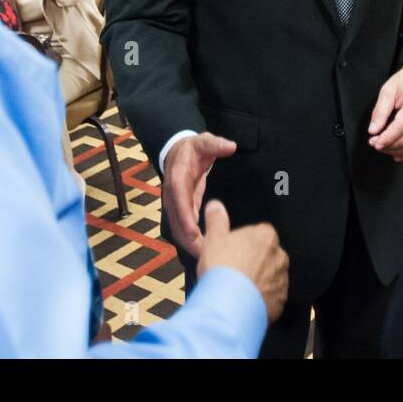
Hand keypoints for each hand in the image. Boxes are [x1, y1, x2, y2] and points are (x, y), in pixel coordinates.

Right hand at [163, 133, 236, 255]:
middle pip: (176, 220)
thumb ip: (216, 144)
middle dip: (188, 238)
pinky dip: (191, 240)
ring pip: (177, 228)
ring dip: (189, 243)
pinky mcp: (180, 210)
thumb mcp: (204, 142)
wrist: (178, 152)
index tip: (194, 233)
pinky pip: (183, 227)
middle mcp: (172, 194)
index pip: (179, 200)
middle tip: (205, 255)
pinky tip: (204, 251)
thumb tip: (230, 146)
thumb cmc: (194, 148)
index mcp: (177, 178)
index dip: (185, 217)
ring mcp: (174, 204)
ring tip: (206, 259)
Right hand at [198, 200, 287, 322]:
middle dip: (252, 262)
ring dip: (257, 280)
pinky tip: (244, 300)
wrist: (229, 305)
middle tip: (232, 271)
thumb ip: (216, 219)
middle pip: (265, 255)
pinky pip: (271, 297)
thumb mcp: (213, 238)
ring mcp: (281, 280)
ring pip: (269, 276)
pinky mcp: (280, 301)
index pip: (258, 234)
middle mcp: (279, 256)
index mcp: (266, 236)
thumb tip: (216, 206)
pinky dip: (260, 298)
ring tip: (237, 288)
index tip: (231, 252)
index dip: (242, 243)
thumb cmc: (222, 269)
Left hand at [367, 62, 402, 161]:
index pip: (401, 128)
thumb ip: (380, 111)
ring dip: (396, 151)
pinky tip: (395, 153)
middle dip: (388, 146)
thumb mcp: (388, 90)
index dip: (386, 139)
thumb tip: (373, 131)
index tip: (373, 142)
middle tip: (374, 143)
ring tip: (383, 147)